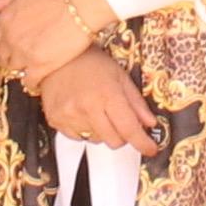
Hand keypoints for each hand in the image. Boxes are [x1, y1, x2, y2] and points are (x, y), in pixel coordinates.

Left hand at [0, 0, 114, 80]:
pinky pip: (29, 81)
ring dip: (20, 67)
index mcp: (5, 21)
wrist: (80, 4)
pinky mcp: (41, 66)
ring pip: (14, 69)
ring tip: (29, 63)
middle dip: (9, 55)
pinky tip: (36, 77)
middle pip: (2, 56)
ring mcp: (25, 55)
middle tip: (19, 54)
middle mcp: (11, 39)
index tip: (6, 44)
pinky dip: (31, 81)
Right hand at [36, 46, 159, 152]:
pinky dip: (85, 130)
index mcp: (107, 94)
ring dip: (102, 131)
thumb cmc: (90, 62)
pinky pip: (79, 138)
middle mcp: (87, 107)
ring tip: (96, 109)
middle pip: (114, 141)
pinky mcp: (56, 121)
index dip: (142, 143)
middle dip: (122, 135)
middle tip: (120, 120)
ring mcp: (69, 116)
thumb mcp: (120, 76)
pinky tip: (82, 112)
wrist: (57, 57)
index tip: (150, 149)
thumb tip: (150, 123)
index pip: (129, 128)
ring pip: (97, 140)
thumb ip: (136, 102)